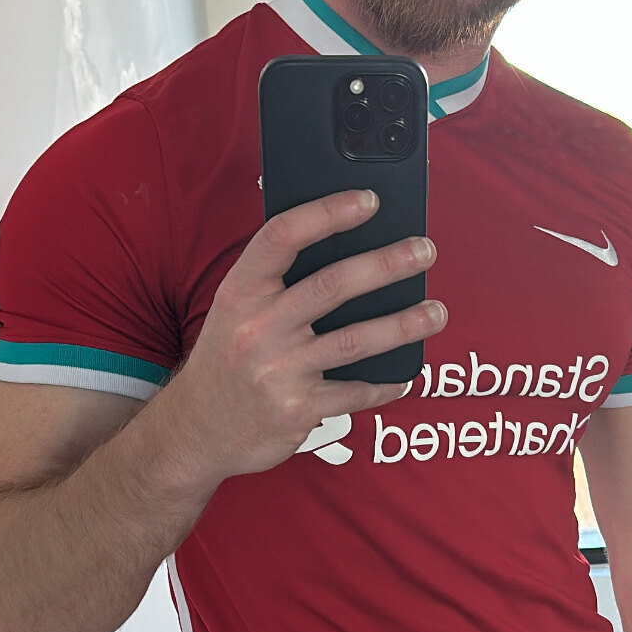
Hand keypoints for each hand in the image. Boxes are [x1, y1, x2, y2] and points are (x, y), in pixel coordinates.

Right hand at [168, 189, 445, 486]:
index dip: (326, 213)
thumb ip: (277, 282)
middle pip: (332, 285)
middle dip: (386, 264)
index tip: (368, 200)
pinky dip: (384, 384)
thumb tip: (345, 247)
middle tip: (424, 251)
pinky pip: (354, 392)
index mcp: (241, 293)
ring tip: (435, 312)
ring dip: (402, 324)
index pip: (282, 237)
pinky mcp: (296, 410)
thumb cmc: (227, 360)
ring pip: (354, 340)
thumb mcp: (235, 312)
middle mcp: (258, 328)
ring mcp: (278, 371)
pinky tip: (405, 375)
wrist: (196, 431)